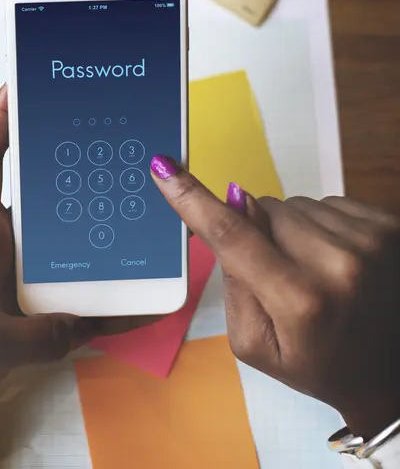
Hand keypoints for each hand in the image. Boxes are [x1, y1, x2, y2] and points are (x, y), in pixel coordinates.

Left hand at [0, 87, 154, 427]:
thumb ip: (45, 332)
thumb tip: (98, 319)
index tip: (22, 86)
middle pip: (38, 196)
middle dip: (69, 171)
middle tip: (108, 149)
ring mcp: (13, 277)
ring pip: (61, 243)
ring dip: (93, 236)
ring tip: (134, 219)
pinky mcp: (26, 308)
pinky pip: (70, 292)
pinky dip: (99, 295)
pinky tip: (131, 297)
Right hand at [150, 155, 399, 438]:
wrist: (390, 372)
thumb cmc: (315, 363)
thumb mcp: (256, 344)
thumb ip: (236, 279)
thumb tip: (236, 205)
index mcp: (299, 300)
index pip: (231, 235)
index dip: (192, 198)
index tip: (163, 167)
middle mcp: (339, 262)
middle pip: (262, 210)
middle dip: (256, 231)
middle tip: (278, 273)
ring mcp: (370, 238)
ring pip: (293, 205)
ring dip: (289, 229)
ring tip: (313, 270)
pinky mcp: (389, 222)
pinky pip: (325, 203)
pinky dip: (319, 226)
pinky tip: (335, 258)